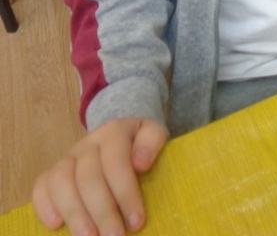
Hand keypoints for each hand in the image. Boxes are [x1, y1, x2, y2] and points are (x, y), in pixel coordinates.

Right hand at [32, 117, 166, 235]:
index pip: (116, 161)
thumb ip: (151, 142)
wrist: (119, 134)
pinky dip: (44, 205)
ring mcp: (68, 158)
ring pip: (60, 180)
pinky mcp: (52, 173)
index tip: (136, 222)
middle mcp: (87, 144)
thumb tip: (140, 163)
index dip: (125, 192)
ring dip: (74, 212)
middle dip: (102, 210)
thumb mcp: (153, 134)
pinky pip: (40, 185)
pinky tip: (55, 225)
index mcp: (113, 132)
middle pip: (88, 176)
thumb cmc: (138, 144)